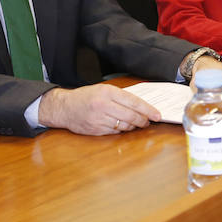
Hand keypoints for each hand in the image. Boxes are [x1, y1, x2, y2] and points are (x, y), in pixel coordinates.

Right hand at [38, 85, 159, 135]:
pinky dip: (122, 130)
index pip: (133, 102)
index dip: (148, 110)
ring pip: (124, 126)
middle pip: (131, 116)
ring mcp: (99, 119)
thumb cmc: (85, 97)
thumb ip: (120, 96)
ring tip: (136, 123)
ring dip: (133, 126)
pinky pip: (115, 132)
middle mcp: (103, 105)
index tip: (157, 115)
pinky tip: (123, 127)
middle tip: (148, 122)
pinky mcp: (96, 130)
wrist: (64, 107)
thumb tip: (140, 106)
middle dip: (143, 120)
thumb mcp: (103, 90)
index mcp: (107, 92)